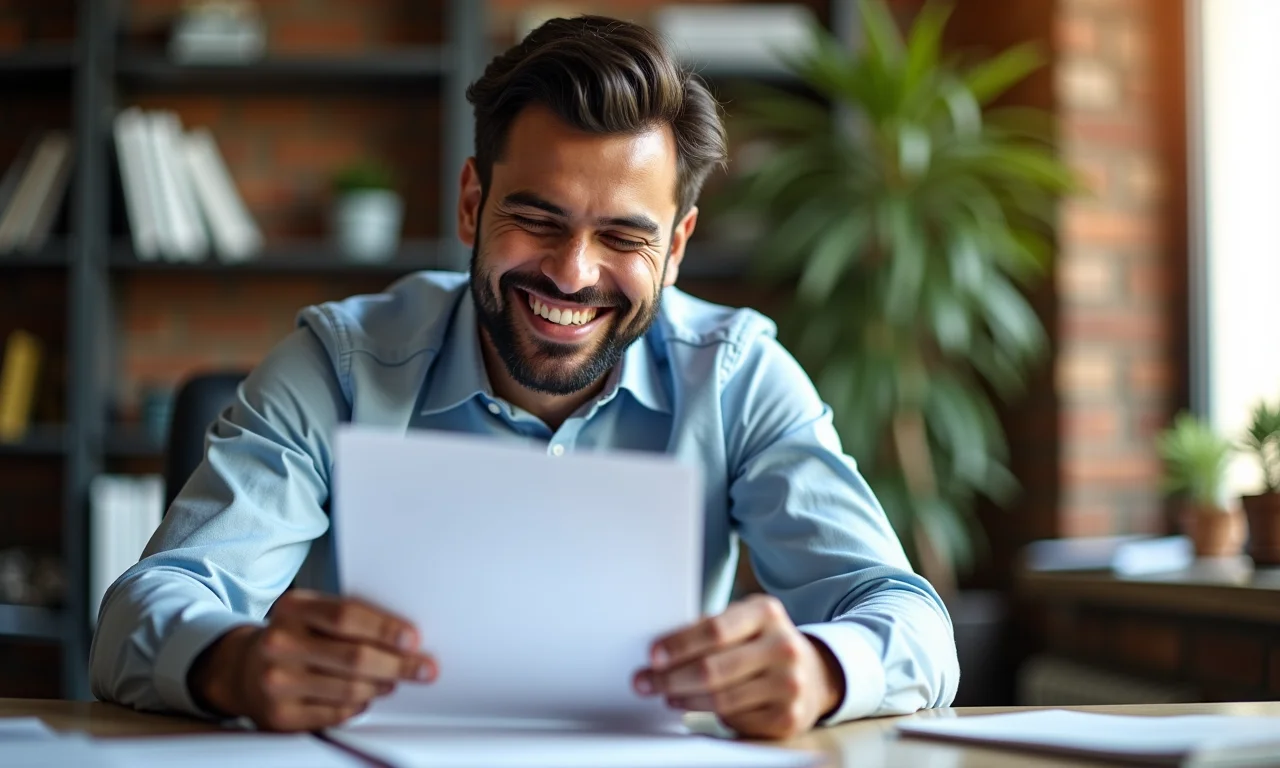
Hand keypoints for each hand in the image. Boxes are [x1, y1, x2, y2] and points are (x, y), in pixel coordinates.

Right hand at [188, 590, 436, 731]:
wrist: (242, 670)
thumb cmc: (294, 637)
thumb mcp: (311, 614)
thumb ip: (350, 619)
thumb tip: (406, 638)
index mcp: (292, 608)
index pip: (347, 617)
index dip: (385, 629)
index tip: (414, 639)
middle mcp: (279, 643)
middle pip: (354, 657)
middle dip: (398, 664)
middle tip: (425, 669)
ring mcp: (276, 682)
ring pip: (350, 689)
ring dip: (382, 686)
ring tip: (394, 681)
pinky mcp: (279, 716)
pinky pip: (337, 713)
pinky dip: (360, 704)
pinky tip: (366, 696)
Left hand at [633, 594, 844, 739]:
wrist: (814, 675)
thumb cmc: (762, 644)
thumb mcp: (744, 622)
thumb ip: (708, 628)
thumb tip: (659, 649)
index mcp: (766, 612)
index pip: (714, 629)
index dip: (679, 644)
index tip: (652, 656)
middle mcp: (783, 647)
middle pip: (712, 668)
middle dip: (670, 678)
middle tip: (645, 682)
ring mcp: (789, 684)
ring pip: (720, 700)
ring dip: (684, 700)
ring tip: (667, 695)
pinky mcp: (787, 718)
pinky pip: (735, 721)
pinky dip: (710, 716)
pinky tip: (697, 707)